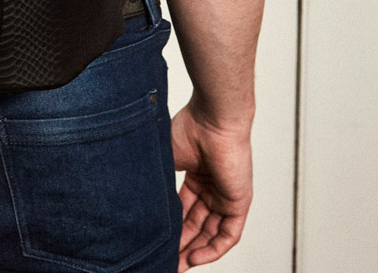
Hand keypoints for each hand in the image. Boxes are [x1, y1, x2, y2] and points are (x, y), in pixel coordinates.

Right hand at [171, 99, 252, 269]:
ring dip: (195, 251)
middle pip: (196, 225)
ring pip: (211, 233)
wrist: (213, 119)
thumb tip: (138, 203)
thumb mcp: (167, 160)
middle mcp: (212, 187)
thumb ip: (159, 183)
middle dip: (181, 244)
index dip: (171, 227)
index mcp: (196, 174)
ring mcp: (226, 195)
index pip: (183, 209)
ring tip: (176, 265)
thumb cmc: (190, 129)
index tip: (156, 241)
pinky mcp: (239, 202)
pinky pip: (229, 234)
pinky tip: (194, 258)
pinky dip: (213, 249)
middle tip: (165, 260)